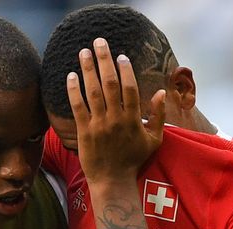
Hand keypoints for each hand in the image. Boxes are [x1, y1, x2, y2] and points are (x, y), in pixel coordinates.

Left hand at [66, 37, 165, 185]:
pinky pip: (78, 107)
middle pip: (109, 83)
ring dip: (87, 69)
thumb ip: (159, 115)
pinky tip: (71, 75)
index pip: (129, 88)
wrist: (113, 181)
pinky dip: (74, 90)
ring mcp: (99, 125)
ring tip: (83, 52)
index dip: (125, 69)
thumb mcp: (154, 139)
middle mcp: (116, 119)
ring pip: (93, 92)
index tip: (120, 55)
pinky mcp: (84, 132)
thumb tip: (161, 91)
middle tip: (99, 42)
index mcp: (134, 119)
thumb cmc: (134, 159)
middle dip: (104, 60)